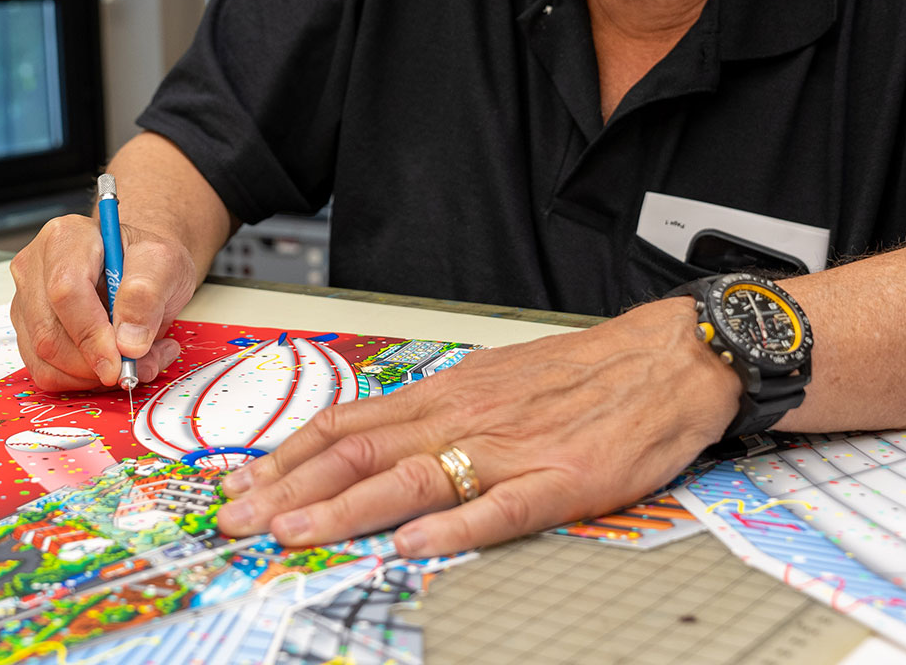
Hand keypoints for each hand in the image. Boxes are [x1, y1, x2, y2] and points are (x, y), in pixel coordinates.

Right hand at [8, 214, 197, 390]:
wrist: (138, 268)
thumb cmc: (147, 260)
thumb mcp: (164, 263)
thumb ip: (148, 295)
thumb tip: (128, 342)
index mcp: (66, 237)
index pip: (66, 291)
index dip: (91, 334)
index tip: (119, 362)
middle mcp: (35, 267)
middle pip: (48, 332)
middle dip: (94, 362)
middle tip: (138, 364)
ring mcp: (26, 301)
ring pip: (44, 358)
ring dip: (92, 374)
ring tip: (136, 358)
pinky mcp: (27, 331)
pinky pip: (45, 372)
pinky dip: (81, 380)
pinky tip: (112, 362)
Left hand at [214, 300, 739, 556]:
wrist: (667, 359)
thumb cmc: (582, 375)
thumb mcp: (492, 382)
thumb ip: (434, 416)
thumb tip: (373, 445)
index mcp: (445, 394)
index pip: (347, 424)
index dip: (288, 457)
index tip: (242, 484)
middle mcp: (463, 417)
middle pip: (359, 453)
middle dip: (290, 488)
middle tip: (238, 520)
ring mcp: (509, 451)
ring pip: (411, 480)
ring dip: (345, 510)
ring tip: (295, 532)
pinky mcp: (560, 483)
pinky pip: (497, 508)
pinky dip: (452, 528)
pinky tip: (413, 546)